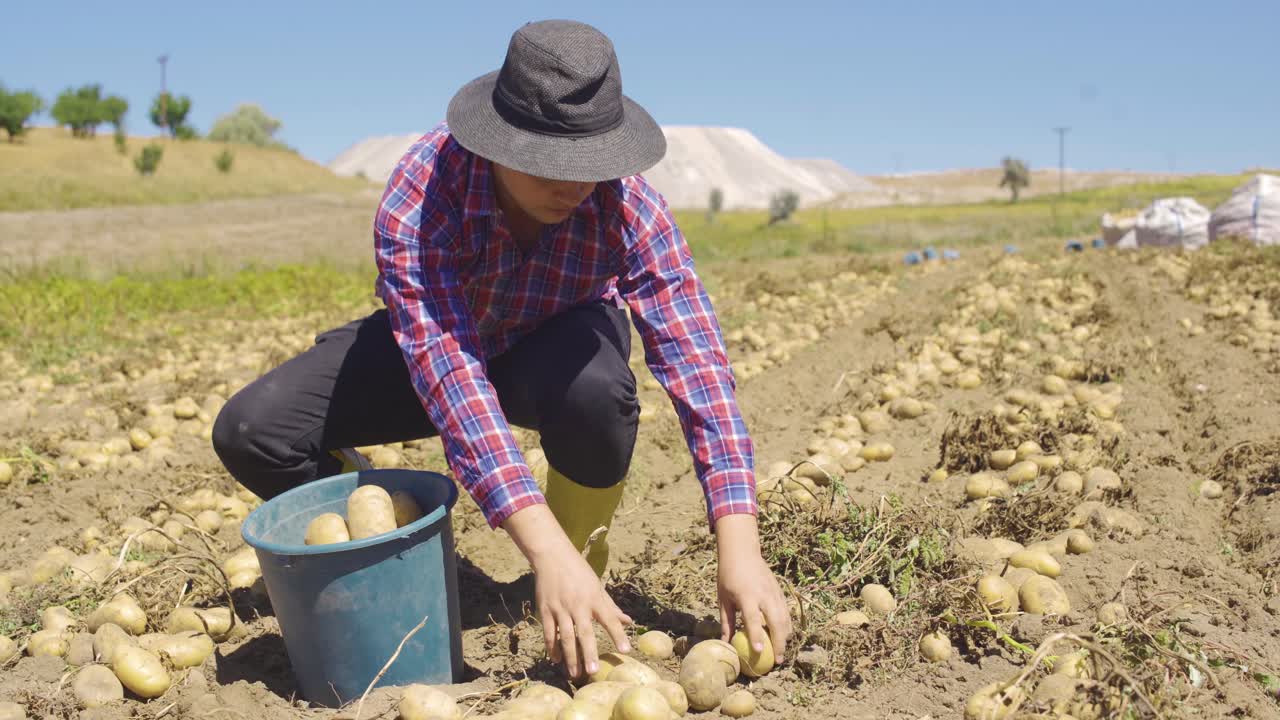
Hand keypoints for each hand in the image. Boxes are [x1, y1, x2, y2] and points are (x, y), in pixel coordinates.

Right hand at [503, 504, 631, 677]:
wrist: (552, 556)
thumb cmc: (579, 571)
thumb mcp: (597, 586)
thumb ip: (611, 607)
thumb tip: (629, 621)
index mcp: (594, 598)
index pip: (609, 619)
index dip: (618, 635)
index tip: (626, 650)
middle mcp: (578, 604)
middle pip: (584, 633)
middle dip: (589, 653)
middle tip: (592, 671)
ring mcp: (560, 608)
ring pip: (565, 637)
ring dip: (570, 657)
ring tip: (574, 673)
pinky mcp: (546, 609)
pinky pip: (549, 632)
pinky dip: (552, 647)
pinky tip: (556, 659)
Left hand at [715, 514, 790, 656]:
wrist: (742, 552)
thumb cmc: (728, 576)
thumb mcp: (723, 598)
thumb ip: (726, 621)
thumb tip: (725, 643)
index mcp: (746, 596)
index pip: (753, 619)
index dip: (756, 636)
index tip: (760, 652)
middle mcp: (763, 594)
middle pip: (776, 622)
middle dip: (779, 643)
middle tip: (777, 660)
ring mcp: (774, 592)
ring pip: (785, 617)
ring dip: (786, 636)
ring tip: (782, 652)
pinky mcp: (780, 590)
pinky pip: (787, 611)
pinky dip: (788, 625)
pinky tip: (785, 635)